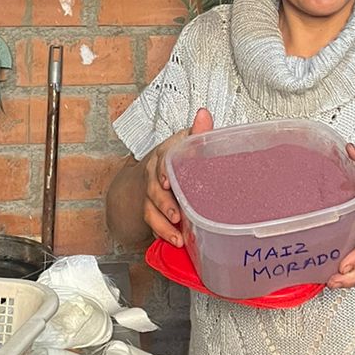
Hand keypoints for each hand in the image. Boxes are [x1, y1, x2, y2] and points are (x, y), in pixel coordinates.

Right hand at [144, 109, 212, 247]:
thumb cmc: (178, 158)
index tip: (167, 182)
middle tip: (176, 215)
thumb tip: (204, 114)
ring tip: (177, 236)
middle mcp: (154, 174)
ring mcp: (151, 194)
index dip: (163, 171)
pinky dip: (162, 233)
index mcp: (165, 154)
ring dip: (162, 224)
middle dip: (164, 203)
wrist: (157, 172)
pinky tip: (174, 241)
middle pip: (153, 189)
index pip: (161, 159)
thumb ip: (199, 131)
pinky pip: (152, 222)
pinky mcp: (152, 210)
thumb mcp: (189, 141)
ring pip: (150, 209)